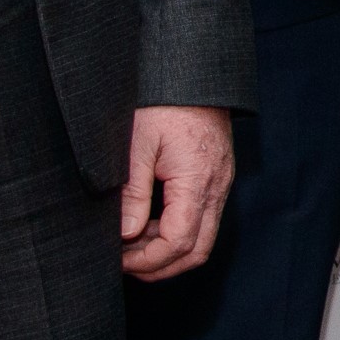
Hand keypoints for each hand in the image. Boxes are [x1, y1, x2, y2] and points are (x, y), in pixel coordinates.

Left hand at [118, 105, 235, 279]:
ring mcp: (221, 183)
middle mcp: (217, 188)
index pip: (179, 242)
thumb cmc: (163, 102)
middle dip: (162, 267)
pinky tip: (148, 223)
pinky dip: (177, 231)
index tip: (118, 259)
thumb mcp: (137, 145)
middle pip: (198, 251)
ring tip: (132, 245)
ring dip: (169, 251)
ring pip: (202, 238)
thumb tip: (125, 234)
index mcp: (198, 182)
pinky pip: (203, 218)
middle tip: (126, 266)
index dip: (148, 260)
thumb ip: (133, 193)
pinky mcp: (217, 177)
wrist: (193, 72)